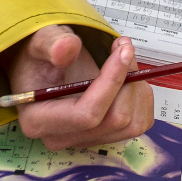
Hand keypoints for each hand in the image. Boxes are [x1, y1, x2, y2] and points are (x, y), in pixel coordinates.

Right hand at [7, 26, 153, 149]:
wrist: (44, 66)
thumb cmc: (40, 57)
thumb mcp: (40, 41)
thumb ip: (51, 43)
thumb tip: (66, 48)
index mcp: (39, 120)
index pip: (87, 114)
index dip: (112, 82)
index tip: (123, 51)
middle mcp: (61, 137)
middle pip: (115, 120)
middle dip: (128, 80)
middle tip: (124, 49)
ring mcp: (84, 139)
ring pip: (132, 124)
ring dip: (138, 89)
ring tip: (126, 61)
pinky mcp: (103, 135)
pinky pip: (138, 124)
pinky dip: (142, 99)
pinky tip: (128, 79)